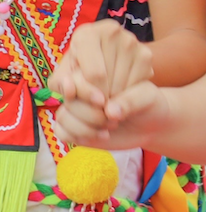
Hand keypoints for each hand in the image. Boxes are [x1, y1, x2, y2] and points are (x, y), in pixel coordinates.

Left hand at [48, 21, 152, 128]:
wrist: (101, 64)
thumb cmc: (76, 71)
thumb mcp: (62, 78)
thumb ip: (63, 86)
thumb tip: (81, 93)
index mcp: (86, 34)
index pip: (94, 74)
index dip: (92, 93)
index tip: (91, 101)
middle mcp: (111, 31)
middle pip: (110, 78)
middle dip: (102, 95)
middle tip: (97, 97)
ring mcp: (131, 40)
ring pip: (125, 82)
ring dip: (115, 96)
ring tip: (106, 92)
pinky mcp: (146, 53)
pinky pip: (139, 83)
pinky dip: (128, 92)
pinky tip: (119, 87)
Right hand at [52, 80, 166, 148]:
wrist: (152, 124)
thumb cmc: (150, 104)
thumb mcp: (147, 96)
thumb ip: (130, 100)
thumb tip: (109, 111)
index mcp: (93, 75)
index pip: (74, 78)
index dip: (84, 90)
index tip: (103, 100)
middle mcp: (79, 91)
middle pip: (68, 100)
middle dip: (91, 113)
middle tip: (113, 118)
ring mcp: (74, 110)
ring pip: (62, 117)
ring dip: (86, 127)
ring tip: (110, 127)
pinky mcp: (73, 128)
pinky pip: (60, 132)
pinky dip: (79, 136)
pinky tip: (101, 136)